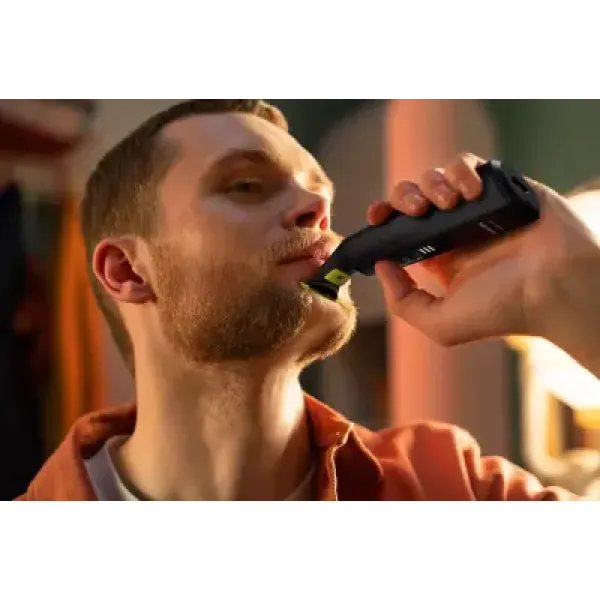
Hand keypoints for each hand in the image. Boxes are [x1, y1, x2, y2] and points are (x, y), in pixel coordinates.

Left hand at [369, 153, 599, 374]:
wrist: (555, 286)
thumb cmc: (502, 310)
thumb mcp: (440, 324)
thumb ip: (403, 301)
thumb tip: (381, 265)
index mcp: (437, 255)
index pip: (398, 228)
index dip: (383, 217)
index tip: (377, 216)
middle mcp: (452, 229)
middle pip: (410, 197)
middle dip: (403, 197)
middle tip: (417, 211)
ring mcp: (474, 206)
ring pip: (435, 176)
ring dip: (432, 184)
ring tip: (449, 205)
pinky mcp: (497, 185)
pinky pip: (467, 163)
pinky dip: (461, 171)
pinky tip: (471, 193)